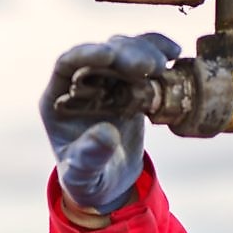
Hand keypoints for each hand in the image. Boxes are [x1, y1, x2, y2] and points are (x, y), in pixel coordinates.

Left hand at [39, 33, 180, 213]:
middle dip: (124, 53)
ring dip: (144, 50)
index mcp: (57, 102)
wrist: (109, 182)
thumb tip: (106, 133)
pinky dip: (159, 51)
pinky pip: (143, 59)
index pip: (66, 65)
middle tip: (148, 66)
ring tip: (162, 66)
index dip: (86, 55)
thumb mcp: (84, 176)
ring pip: (123, 49)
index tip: (109, 54)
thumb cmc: (88, 179)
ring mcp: (107, 82)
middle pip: (101, 53)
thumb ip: (90, 157)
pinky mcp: (130, 84)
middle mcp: (80, 86)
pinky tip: (175, 53)